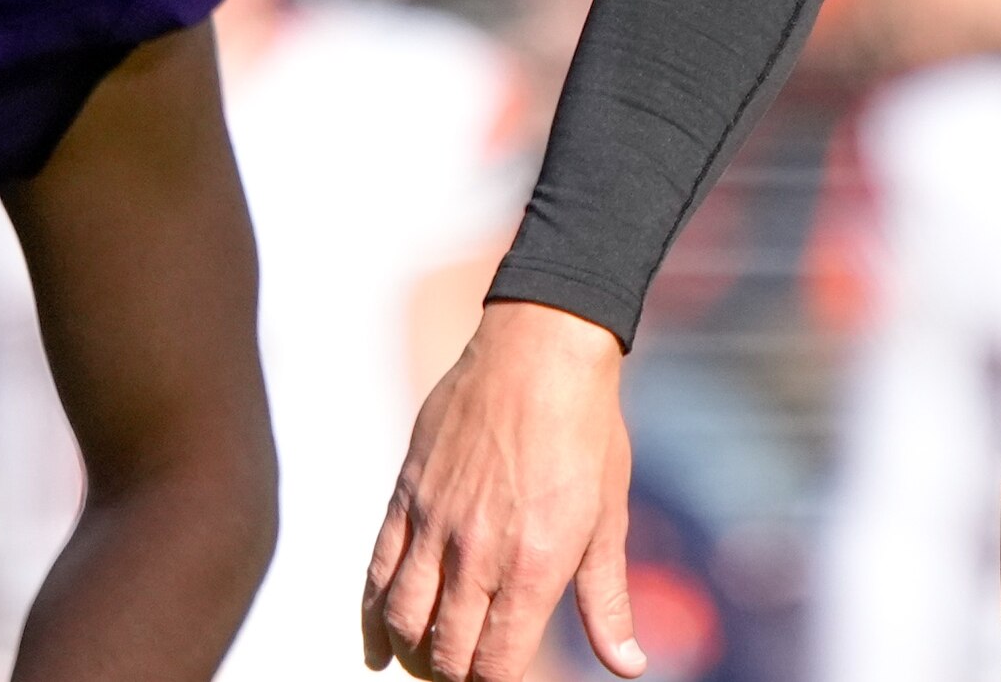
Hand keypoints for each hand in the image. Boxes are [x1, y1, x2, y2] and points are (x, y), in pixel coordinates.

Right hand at [363, 299, 645, 679]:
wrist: (540, 351)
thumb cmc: (586, 433)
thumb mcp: (608, 520)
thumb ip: (606, 602)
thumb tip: (628, 666)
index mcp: (534, 566)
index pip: (497, 666)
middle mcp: (478, 553)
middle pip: (445, 653)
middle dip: (454, 677)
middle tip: (467, 673)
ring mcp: (434, 525)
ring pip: (403, 621)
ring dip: (414, 654)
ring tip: (429, 659)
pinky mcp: (406, 497)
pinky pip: (376, 574)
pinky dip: (372, 620)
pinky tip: (379, 647)